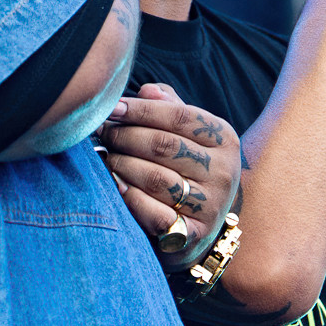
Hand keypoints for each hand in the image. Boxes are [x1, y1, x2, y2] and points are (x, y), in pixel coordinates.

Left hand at [96, 84, 241, 254]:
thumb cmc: (185, 171)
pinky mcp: (193, 234)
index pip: (179, 116)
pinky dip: (130, 198)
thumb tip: (146, 91)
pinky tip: (115, 186)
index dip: (141, 110)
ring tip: (104, 159)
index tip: (110, 108)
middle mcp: (224, 171)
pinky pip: (154, 213)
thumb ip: (168, 107)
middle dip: (125, 136)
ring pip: (156, 178)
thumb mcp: (187, 136)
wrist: (198, 229)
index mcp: (225, 139)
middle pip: (164, 145)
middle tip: (101, 133)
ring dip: (122, 166)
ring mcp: (211, 205)